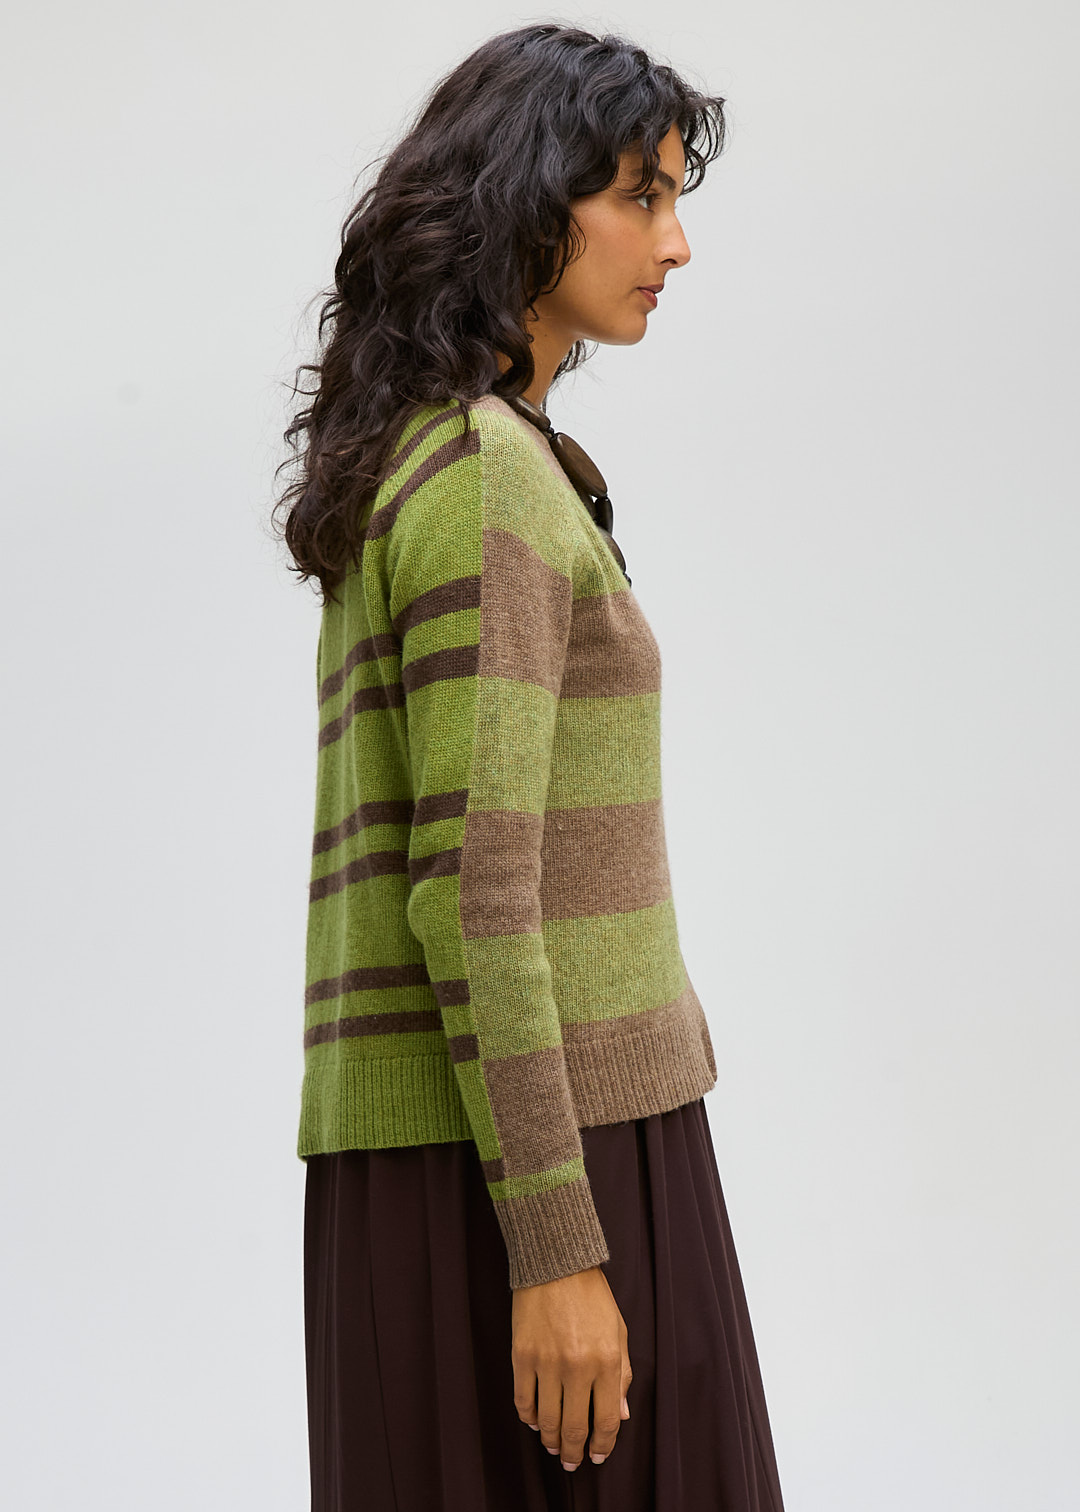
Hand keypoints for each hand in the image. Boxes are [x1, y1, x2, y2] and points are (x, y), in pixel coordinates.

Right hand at [510, 1264, 631, 1470]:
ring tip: (553, 1447)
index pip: (606, 1421)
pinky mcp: (522, 1355)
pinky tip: (534, 1421)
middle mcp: (577, 1367)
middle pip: (574, 1427)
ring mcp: (547, 1363)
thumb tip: (620, 1415)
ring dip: (550, 1440)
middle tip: (572, 1461)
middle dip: (574, 1452)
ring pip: (547, 1420)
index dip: (603, 1446)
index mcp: (606, 1361)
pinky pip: (523, 1399)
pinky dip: (528, 1416)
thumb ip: (622, 1375)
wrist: (557, 1263)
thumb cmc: (592, 1296)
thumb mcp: (618, 1332)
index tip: (598, 1456)